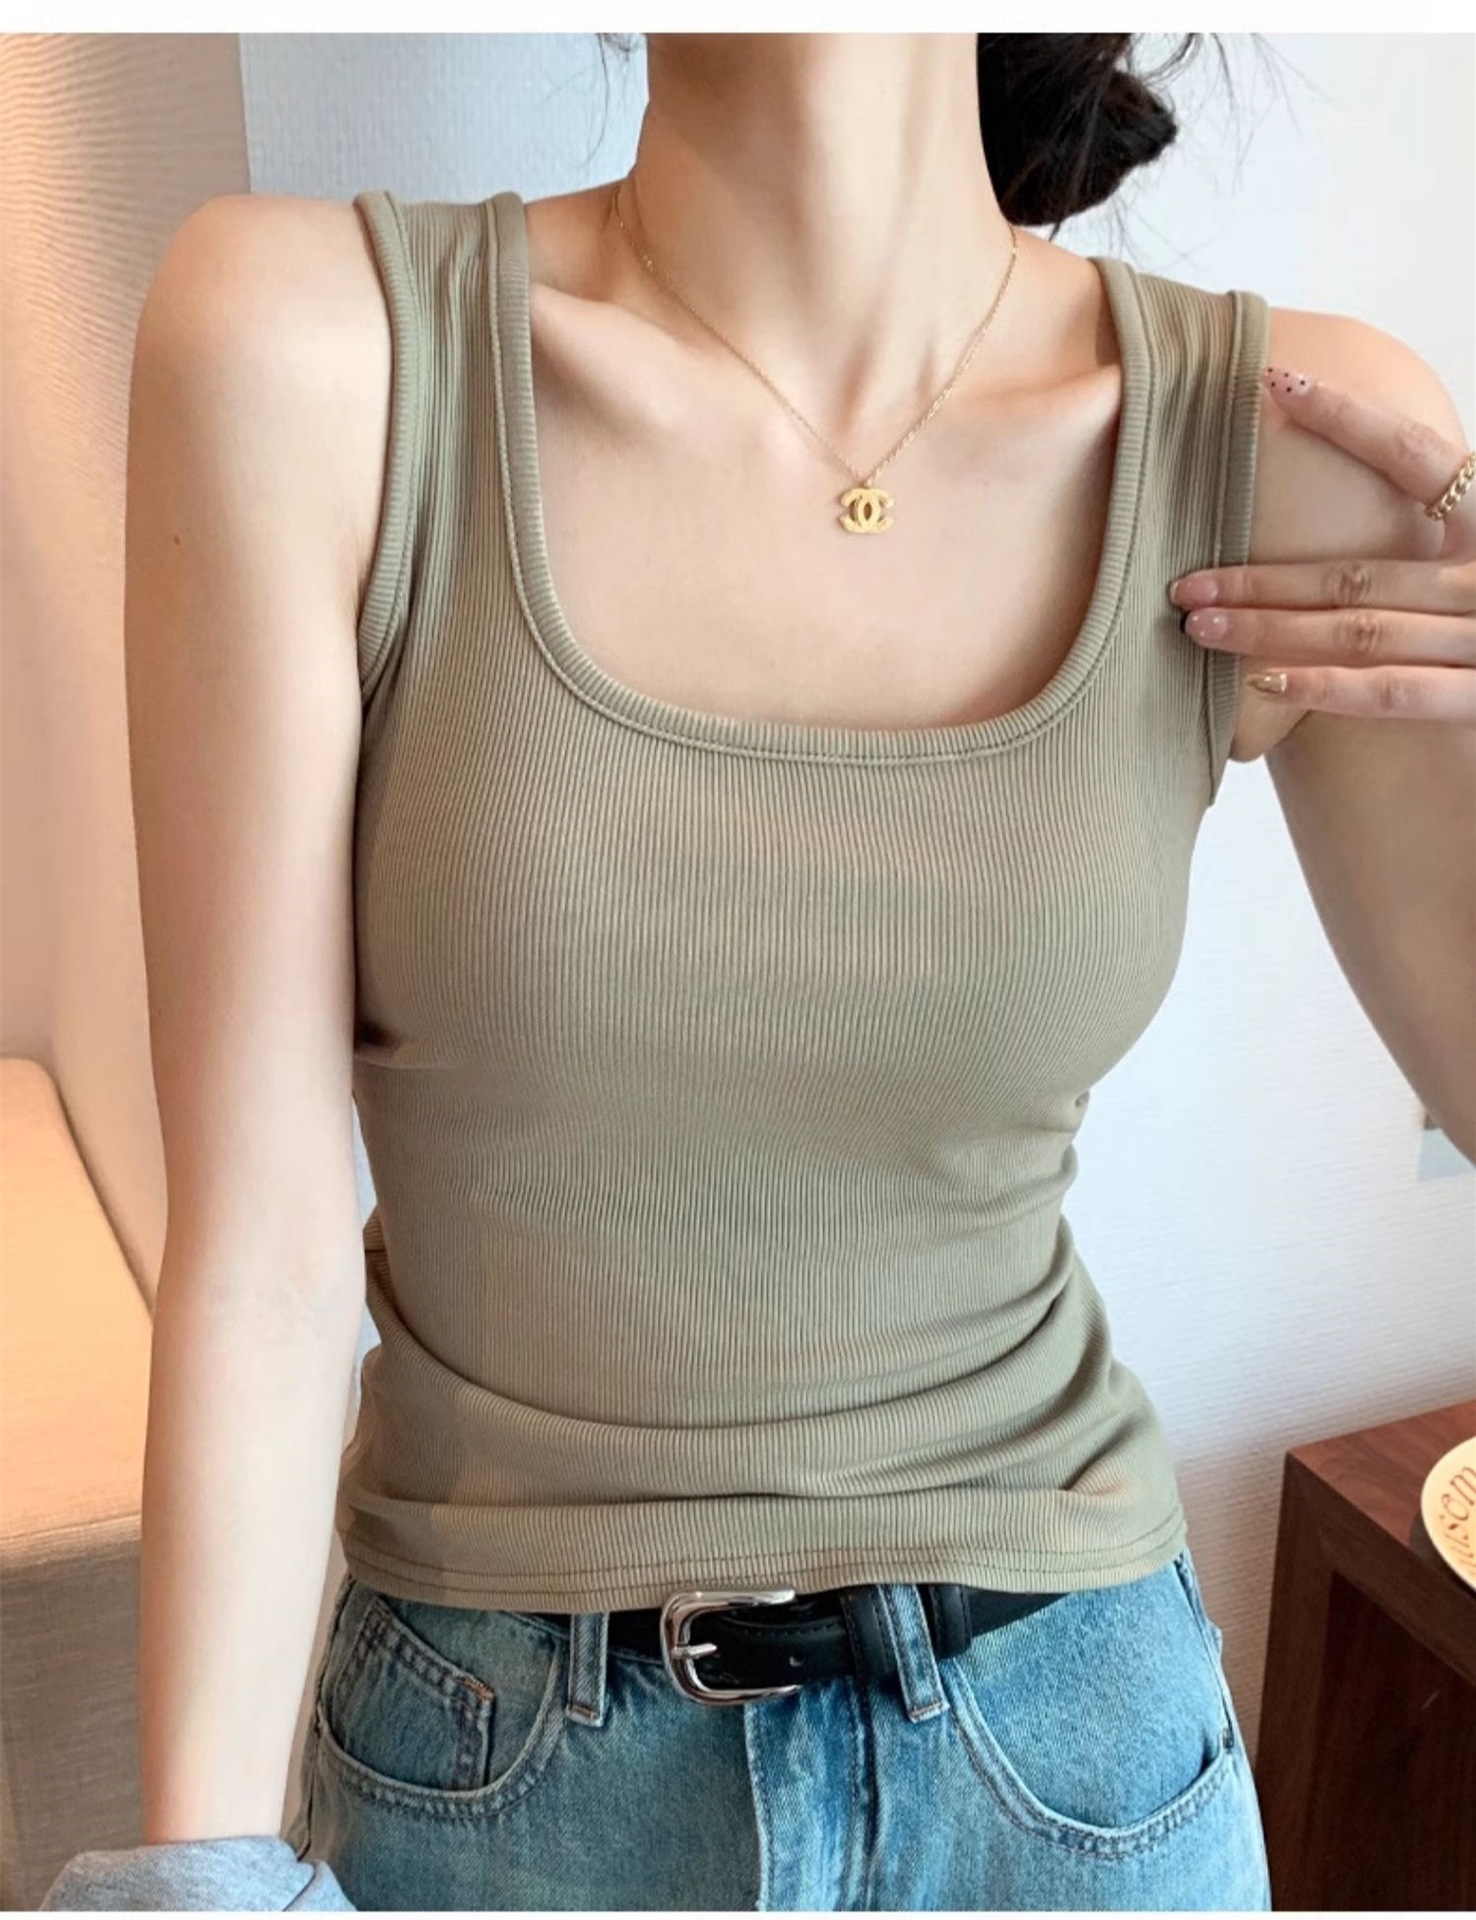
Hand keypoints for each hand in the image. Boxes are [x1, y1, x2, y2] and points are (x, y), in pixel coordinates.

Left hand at [1167, 369, 1475, 723]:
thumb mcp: (1474, 566)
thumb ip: (1439, 539)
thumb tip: (1359, 536)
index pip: (1419, 456)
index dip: (1349, 418)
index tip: (1276, 383)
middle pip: (1360, 567)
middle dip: (1262, 576)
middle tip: (1184, 580)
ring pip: (1364, 628)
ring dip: (1271, 628)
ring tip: (1200, 625)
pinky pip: (1398, 691)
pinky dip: (1327, 687)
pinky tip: (1266, 683)